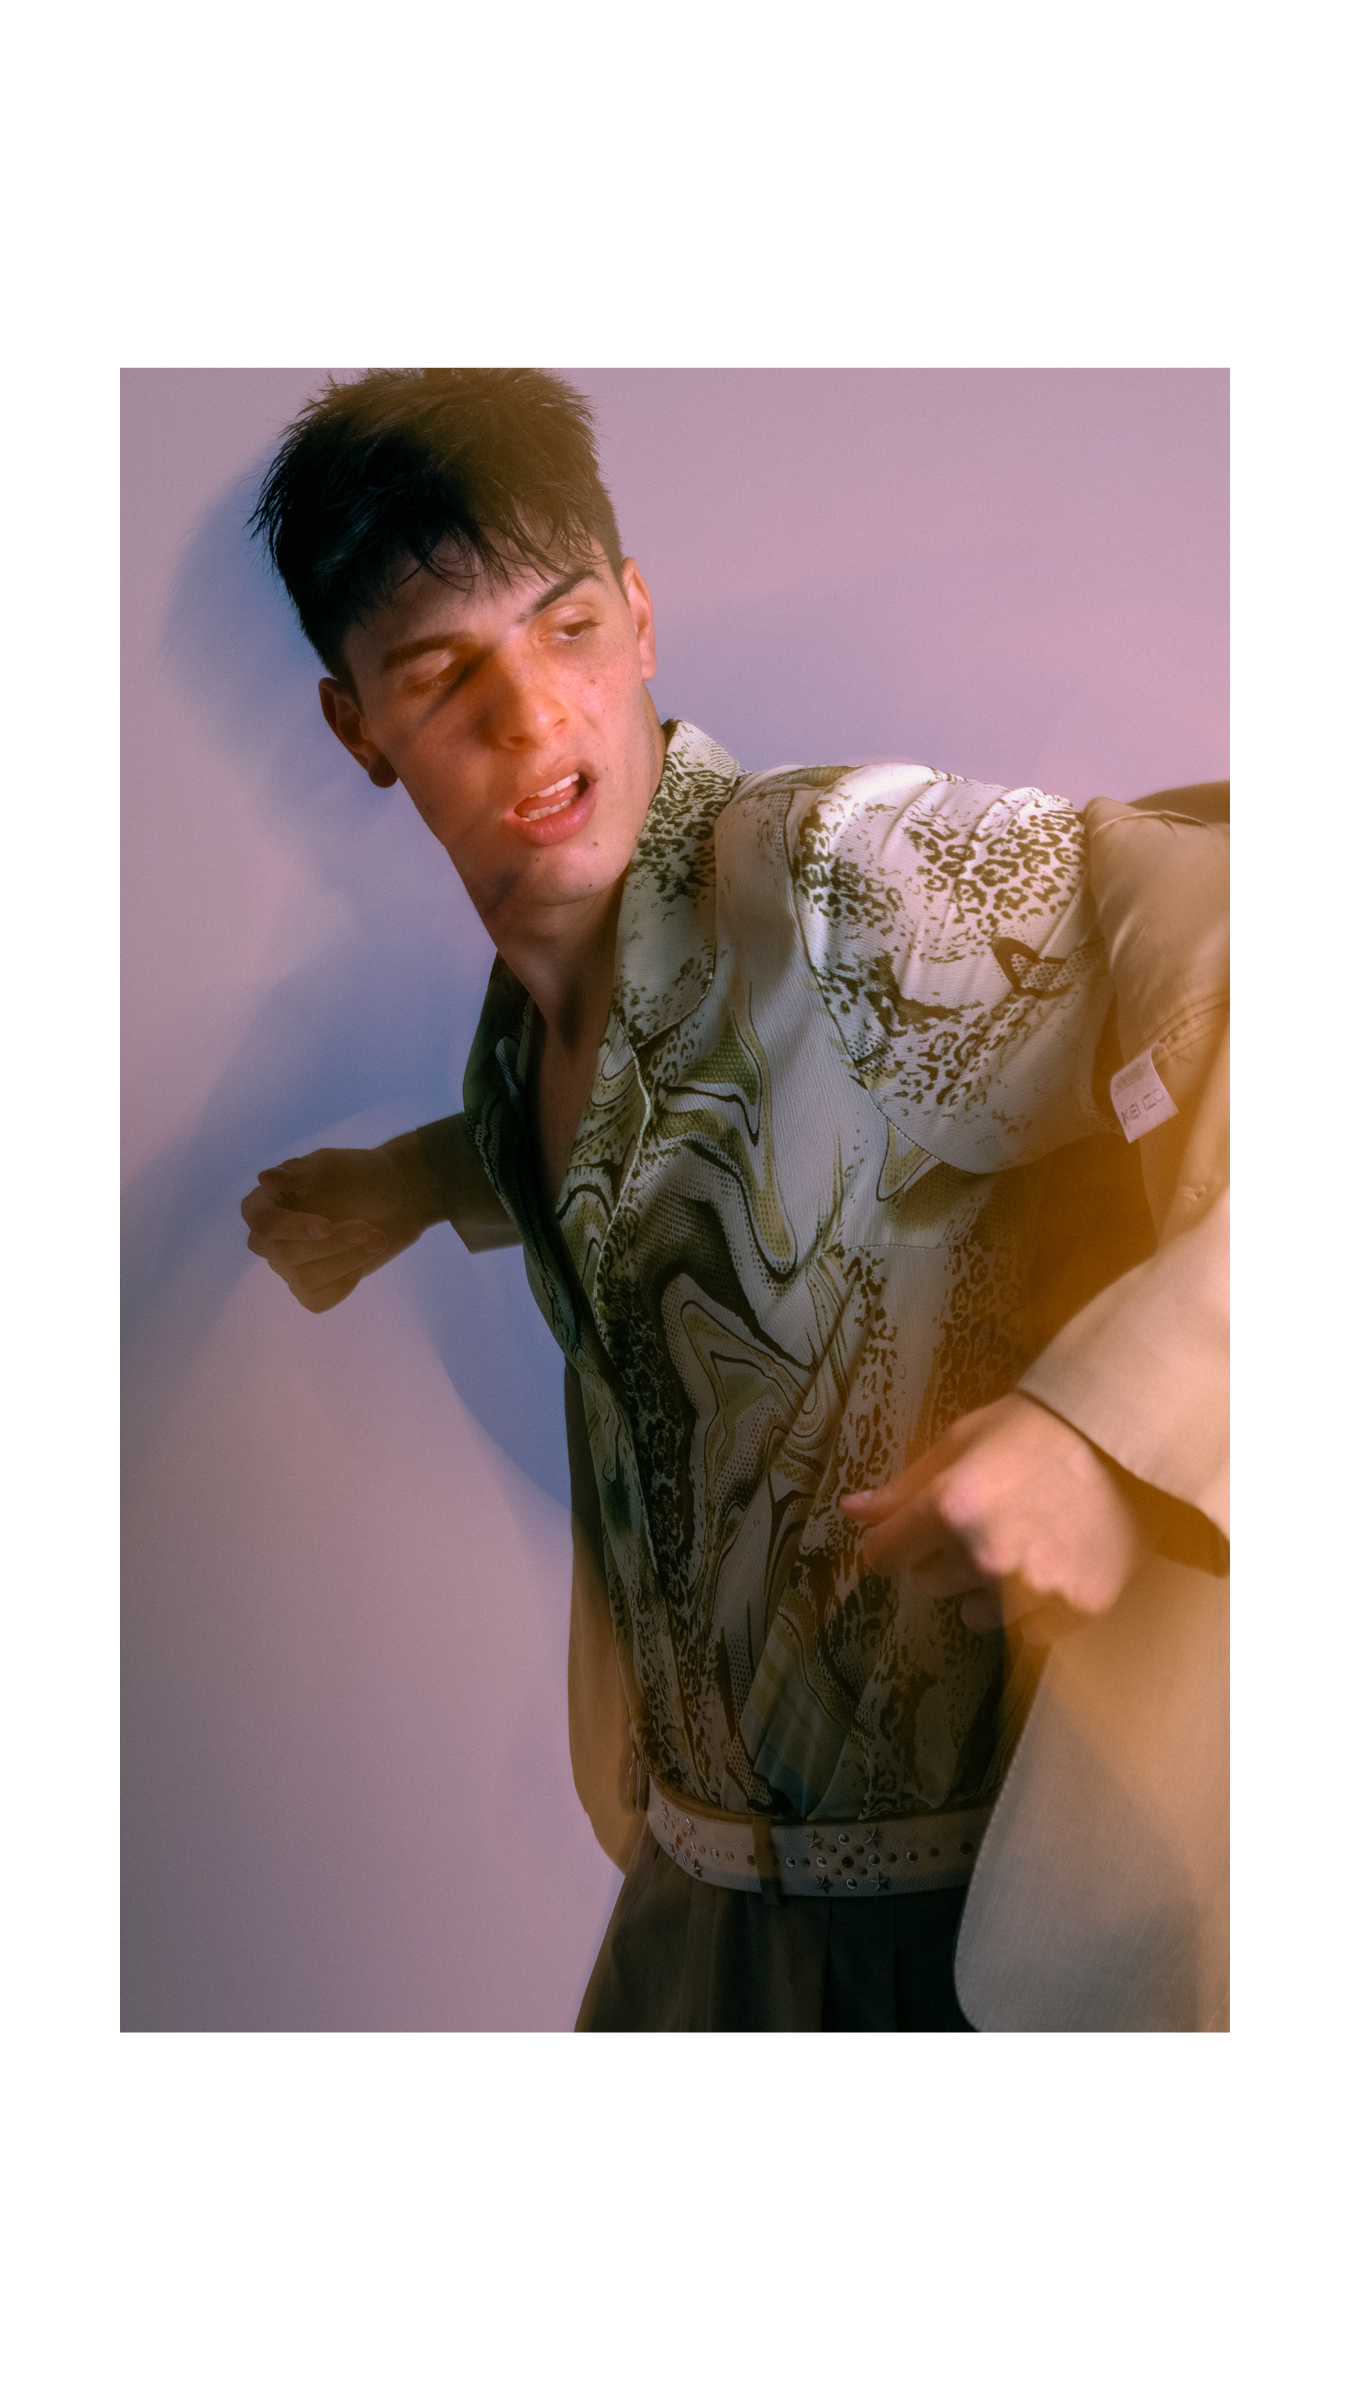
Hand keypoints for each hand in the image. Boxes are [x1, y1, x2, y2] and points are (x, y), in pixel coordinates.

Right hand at [240, 1131, 446, 1313]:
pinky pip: (315, 1300)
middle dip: (331, 1245)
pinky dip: (343, 1285)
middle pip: (283, 1255)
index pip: (262, 1221)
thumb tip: (264, 1178)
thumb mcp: (331, 1166)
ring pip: (302, 1279)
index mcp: (266, 1201)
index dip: (292, 1227)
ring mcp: (289, 1264)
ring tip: (376, 1238)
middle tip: (366, 1228)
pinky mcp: (310, 1285)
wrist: (394, 1196)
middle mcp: (270, 1237)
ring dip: (346, 1261)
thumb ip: (299, 1173)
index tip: (327, 1226)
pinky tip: (362, 1261)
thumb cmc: (358, 1175)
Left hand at [837, 1392, 1149, 1645]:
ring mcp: (1033, 1588)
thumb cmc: (1039, 1429)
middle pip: (927, 1583)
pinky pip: (1029, 1631)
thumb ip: (904, 1487)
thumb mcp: (962, 1441)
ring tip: (1023, 1543)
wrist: (1131, 1440)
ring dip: (987, 1589)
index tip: (911, 1531)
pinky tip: (1054, 1565)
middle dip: (944, 1558)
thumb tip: (852, 1512)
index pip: (883, 1554)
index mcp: (950, 1507)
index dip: (893, 1541)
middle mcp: (985, 1555)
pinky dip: (1035, 1608)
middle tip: (986, 1521)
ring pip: (974, 1614)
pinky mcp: (1075, 1610)